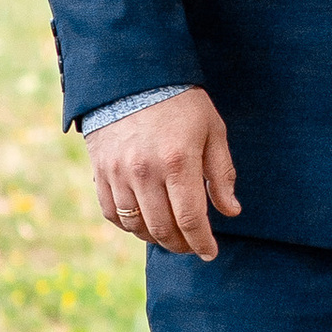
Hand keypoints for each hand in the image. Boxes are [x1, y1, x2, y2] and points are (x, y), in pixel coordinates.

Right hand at [90, 91, 238, 259]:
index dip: (202, 242)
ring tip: (172, 237)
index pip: (190, 218)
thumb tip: (231, 212)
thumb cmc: (182, 104)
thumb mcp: (213, 131)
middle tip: (193, 247)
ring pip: (135, 225)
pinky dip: (128, 226)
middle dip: (181, 245)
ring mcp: (119, 173)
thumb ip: (222, 173)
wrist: (134, 79)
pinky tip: (145, 224)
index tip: (210, 252)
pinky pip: (111, 213)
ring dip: (156, 238)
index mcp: (178, 162)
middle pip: (162, 228)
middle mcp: (145, 172)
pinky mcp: (101, 172)